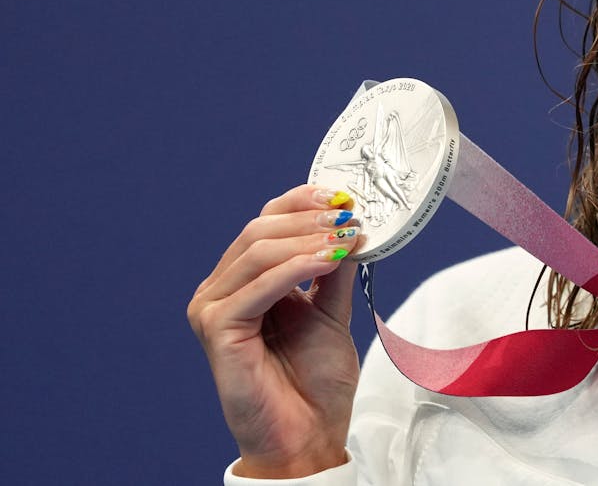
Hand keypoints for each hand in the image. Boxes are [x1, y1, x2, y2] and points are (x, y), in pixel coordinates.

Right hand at [188, 185, 364, 477]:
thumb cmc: (313, 382)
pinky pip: (256, 287)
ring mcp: (214, 309)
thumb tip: (350, 225)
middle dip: (310, 218)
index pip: (267, 222)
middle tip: (350, 216)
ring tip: (345, 237)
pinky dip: (296, 268)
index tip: (344, 195)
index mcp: (246, 280)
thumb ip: (334, 269)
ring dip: (307, 238)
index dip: (303, 201)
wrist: (308, 435)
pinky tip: (329, 260)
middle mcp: (222, 289)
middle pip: (260, 230)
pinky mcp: (217, 330)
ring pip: (257, 251)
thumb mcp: (332, 310)